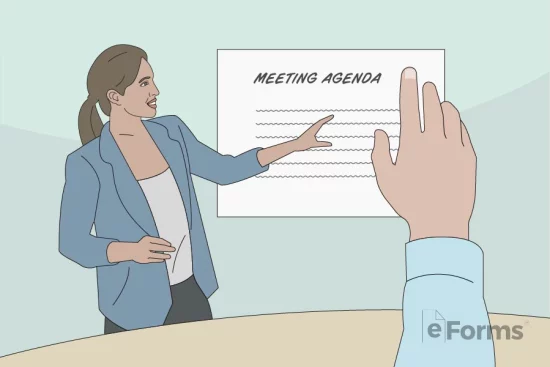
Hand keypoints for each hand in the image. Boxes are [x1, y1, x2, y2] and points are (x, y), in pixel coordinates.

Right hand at [107, 236, 174, 263]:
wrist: (132, 250)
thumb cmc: (143, 244)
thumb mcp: (149, 239)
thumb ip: (157, 241)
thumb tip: (168, 245)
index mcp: (147, 239)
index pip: (158, 240)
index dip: (165, 242)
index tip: (170, 244)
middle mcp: (145, 246)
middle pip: (158, 247)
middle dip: (167, 249)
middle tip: (173, 249)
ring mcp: (144, 253)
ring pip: (156, 255)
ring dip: (164, 256)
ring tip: (169, 256)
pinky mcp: (144, 260)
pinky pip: (153, 260)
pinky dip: (158, 259)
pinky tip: (163, 259)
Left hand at [293, 115, 333, 150]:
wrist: (296, 144)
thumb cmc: (303, 144)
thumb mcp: (314, 144)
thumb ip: (322, 144)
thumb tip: (330, 144)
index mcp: (313, 129)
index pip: (321, 122)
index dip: (327, 119)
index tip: (332, 116)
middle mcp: (312, 128)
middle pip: (320, 121)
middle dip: (326, 119)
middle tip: (332, 116)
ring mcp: (310, 130)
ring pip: (317, 123)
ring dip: (322, 121)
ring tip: (327, 119)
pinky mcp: (309, 132)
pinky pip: (316, 126)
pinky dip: (319, 124)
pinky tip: (320, 125)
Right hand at [371, 67, 475, 240]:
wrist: (440, 221)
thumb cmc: (409, 202)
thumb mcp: (385, 179)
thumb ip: (380, 153)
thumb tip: (380, 133)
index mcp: (412, 145)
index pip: (409, 108)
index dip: (408, 88)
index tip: (409, 73)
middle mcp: (434, 141)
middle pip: (431, 106)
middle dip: (427, 91)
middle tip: (425, 83)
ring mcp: (454, 147)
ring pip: (450, 115)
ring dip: (442, 104)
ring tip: (438, 101)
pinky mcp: (468, 156)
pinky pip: (462, 131)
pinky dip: (456, 121)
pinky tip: (452, 121)